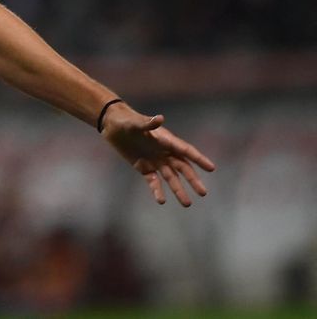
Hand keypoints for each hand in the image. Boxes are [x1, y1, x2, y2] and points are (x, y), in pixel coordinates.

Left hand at [101, 103, 215, 206]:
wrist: (113, 126)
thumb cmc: (126, 121)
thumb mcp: (135, 123)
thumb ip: (148, 123)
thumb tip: (160, 118)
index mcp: (166, 140)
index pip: (186, 151)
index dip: (199, 159)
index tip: (211, 168)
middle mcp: (164, 152)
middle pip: (182, 168)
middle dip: (193, 180)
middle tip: (203, 193)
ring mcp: (155, 161)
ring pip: (171, 178)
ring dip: (178, 190)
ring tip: (187, 204)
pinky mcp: (144, 168)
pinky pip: (153, 181)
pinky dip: (157, 190)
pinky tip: (161, 201)